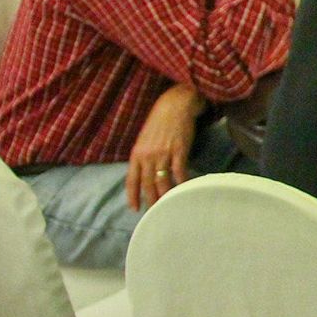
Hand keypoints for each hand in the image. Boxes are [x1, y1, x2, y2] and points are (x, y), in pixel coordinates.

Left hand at [125, 83, 200, 209]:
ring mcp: (163, 153)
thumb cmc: (160, 121)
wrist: (175, 105)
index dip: (133, 196)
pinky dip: (182, 182)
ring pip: (162, 181)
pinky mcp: (179, 150)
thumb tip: (145, 174)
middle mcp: (148, 156)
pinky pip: (179, 171)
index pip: (131, 180)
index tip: (135, 209)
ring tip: (168, 204)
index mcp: (136, 154)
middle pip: (147, 184)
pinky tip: (184, 188)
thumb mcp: (144, 139)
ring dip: (165, 195)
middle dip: (150, 200)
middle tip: (155, 211)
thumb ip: (143, 156)